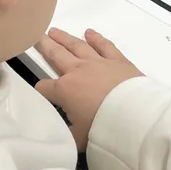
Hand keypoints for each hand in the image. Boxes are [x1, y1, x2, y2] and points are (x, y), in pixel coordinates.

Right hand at [35, 28, 141, 149]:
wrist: (135, 115)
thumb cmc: (103, 128)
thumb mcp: (78, 138)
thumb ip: (66, 133)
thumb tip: (60, 134)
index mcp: (64, 91)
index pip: (44, 87)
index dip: (40, 90)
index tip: (40, 92)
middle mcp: (77, 71)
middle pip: (56, 55)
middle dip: (44, 46)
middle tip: (36, 36)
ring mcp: (97, 62)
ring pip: (77, 46)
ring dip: (64, 38)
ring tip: (54, 31)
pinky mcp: (117, 60)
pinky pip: (104, 45)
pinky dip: (96, 38)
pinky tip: (89, 32)